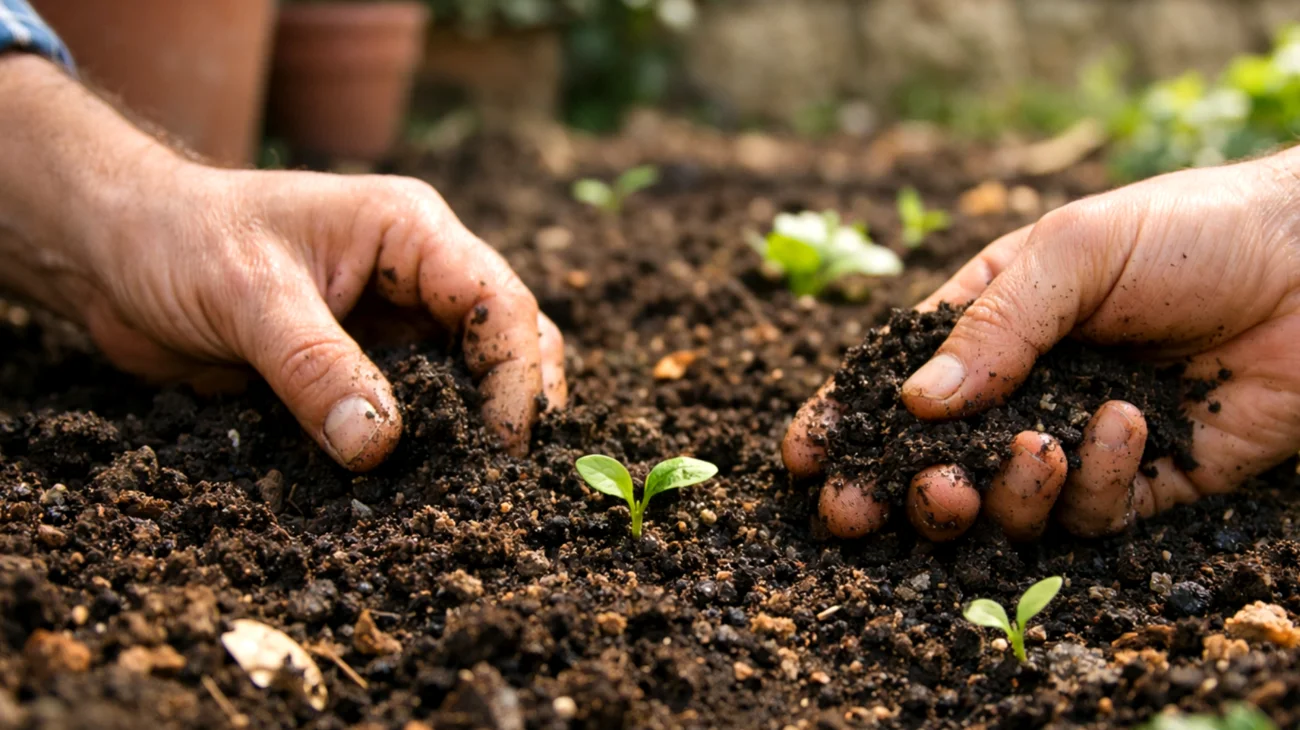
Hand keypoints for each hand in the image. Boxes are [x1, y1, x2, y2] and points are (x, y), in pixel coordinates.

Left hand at [0, 52, 562, 470]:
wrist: (113, 252)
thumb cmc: (180, 239)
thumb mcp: (249, 296)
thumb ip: (316, 368)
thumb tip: (378, 447)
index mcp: (411, 232)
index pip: (500, 303)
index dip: (513, 374)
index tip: (500, 444)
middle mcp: (418, 274)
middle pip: (508, 339)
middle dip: (516, 402)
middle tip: (504, 476)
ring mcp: (393, 322)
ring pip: (469, 378)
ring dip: (474, 429)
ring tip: (474, 489)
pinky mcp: (360, 365)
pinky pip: (412, 409)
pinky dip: (422, 446)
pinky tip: (420, 486)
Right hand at [784, 148, 1299, 540]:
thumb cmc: (1188, 232)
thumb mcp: (1074, 253)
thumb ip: (991, 328)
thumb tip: (912, 403)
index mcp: (987, 328)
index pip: (896, 385)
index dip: (844, 423)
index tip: (803, 456)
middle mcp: (1020, 394)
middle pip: (932, 465)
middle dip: (892, 491)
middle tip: (862, 508)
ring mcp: (1074, 444)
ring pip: (1002, 507)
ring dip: (1000, 492)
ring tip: (1031, 446)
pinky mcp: (1138, 486)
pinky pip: (1088, 515)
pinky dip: (1094, 480)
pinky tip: (1123, 424)